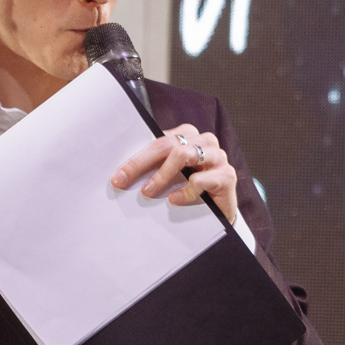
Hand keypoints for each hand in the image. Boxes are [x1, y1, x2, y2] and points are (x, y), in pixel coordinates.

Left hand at [112, 123, 237, 224]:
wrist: (220, 210)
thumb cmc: (190, 188)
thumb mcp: (170, 175)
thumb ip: (153, 168)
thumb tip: (122, 175)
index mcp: (188, 135)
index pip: (156, 142)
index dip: (135, 159)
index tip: (118, 177)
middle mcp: (204, 141)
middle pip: (167, 145)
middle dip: (141, 164)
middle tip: (124, 181)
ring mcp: (217, 156)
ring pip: (183, 155)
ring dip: (161, 175)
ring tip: (148, 191)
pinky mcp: (227, 175)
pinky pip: (200, 179)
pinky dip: (184, 191)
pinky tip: (174, 200)